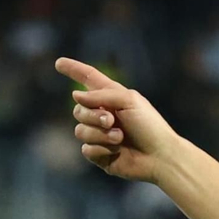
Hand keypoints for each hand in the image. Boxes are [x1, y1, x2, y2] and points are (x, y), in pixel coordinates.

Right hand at [56, 57, 180, 182]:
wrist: (160, 156)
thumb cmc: (149, 126)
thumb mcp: (128, 100)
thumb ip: (100, 95)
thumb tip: (75, 96)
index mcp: (112, 97)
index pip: (89, 79)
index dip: (74, 70)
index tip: (59, 63)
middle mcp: (103, 114)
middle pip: (78, 109)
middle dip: (92, 115)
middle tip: (111, 121)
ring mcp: (100, 136)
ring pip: (80, 131)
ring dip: (99, 134)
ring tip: (120, 138)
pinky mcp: (100, 155)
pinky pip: (86, 149)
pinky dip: (100, 149)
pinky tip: (116, 151)